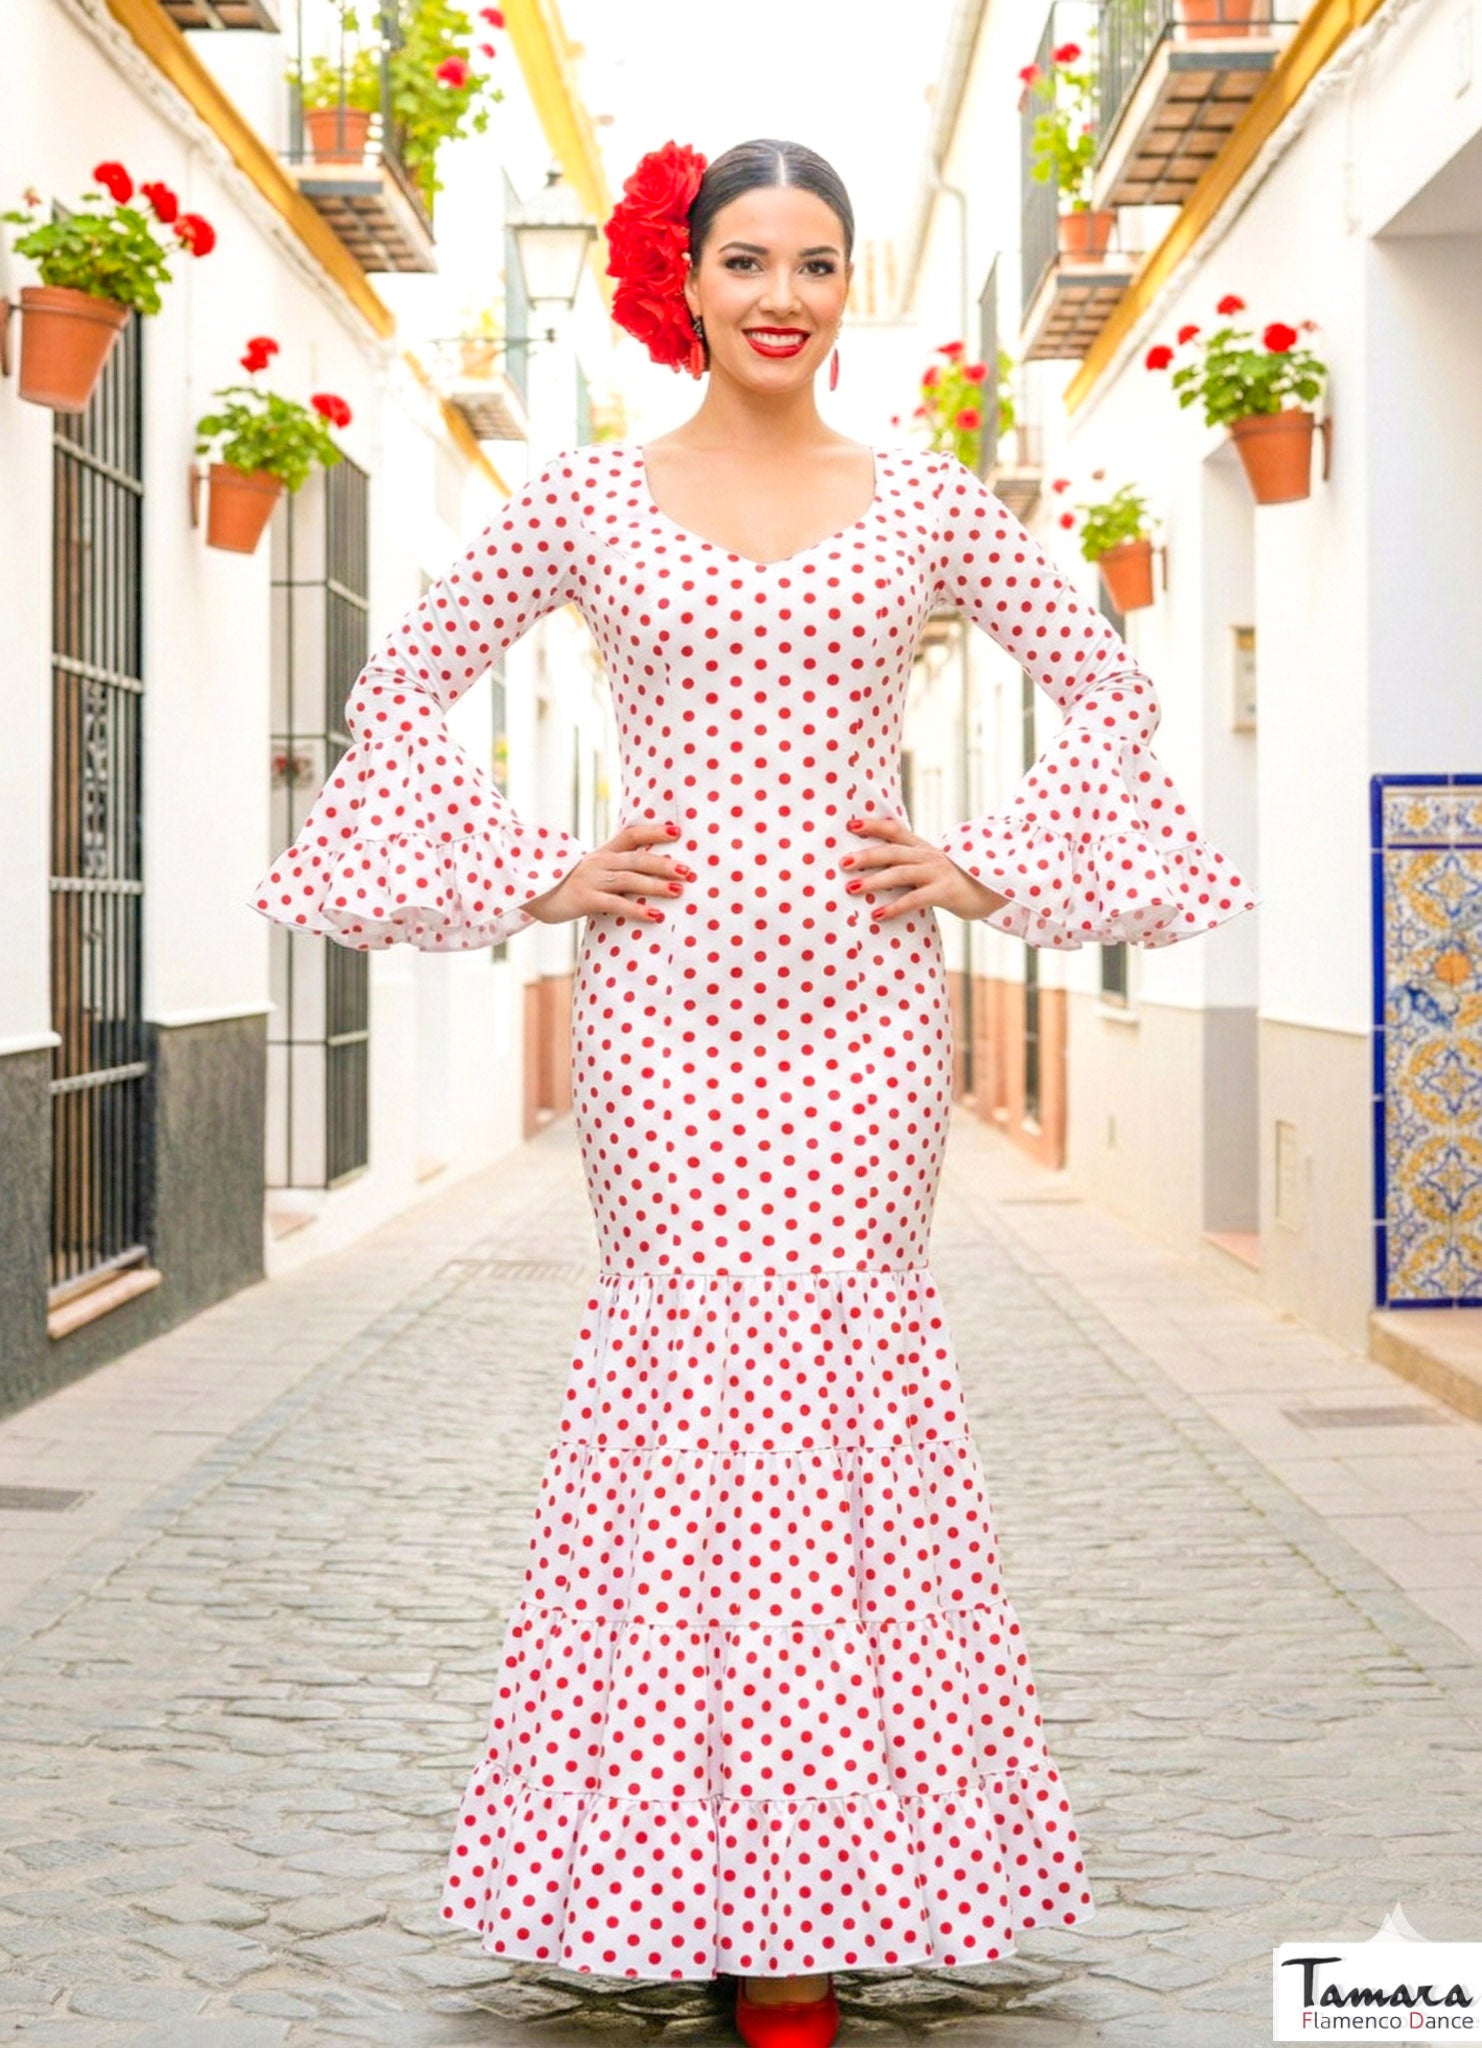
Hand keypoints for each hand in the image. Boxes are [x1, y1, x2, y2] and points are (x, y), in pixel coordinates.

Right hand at [525, 816, 688, 924]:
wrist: (536, 896)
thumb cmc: (572, 885)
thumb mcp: (594, 870)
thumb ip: (618, 868)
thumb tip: (652, 871)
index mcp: (604, 852)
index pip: (632, 834)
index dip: (654, 831)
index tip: (677, 831)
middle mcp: (599, 861)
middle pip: (637, 858)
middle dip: (664, 864)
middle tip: (689, 871)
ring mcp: (592, 880)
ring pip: (630, 879)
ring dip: (656, 885)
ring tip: (679, 891)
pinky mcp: (585, 899)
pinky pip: (615, 903)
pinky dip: (637, 909)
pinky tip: (655, 915)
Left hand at [841, 813, 1007, 922]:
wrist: (994, 889)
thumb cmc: (957, 881)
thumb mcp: (933, 867)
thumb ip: (910, 865)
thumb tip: (878, 869)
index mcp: (923, 848)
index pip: (895, 830)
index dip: (873, 825)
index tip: (850, 824)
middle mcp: (928, 856)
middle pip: (892, 851)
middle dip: (866, 855)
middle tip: (842, 862)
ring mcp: (937, 873)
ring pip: (901, 872)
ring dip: (874, 880)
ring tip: (851, 888)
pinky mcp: (945, 892)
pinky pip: (916, 899)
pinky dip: (895, 906)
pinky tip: (877, 914)